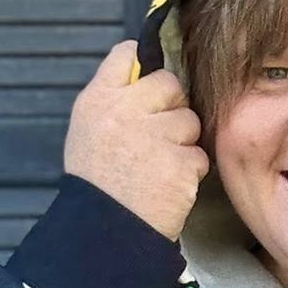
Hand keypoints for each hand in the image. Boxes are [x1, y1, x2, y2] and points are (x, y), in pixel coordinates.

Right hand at [63, 40, 209, 242]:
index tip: (150, 88)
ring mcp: (154, 136)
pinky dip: (190, 173)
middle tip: (161, 136)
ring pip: (190, 121)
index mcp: (98, 100)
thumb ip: (115, 102)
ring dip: (183, 143)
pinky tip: (170, 186)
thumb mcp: (89, 132)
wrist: (105, 233)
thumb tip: (146, 77)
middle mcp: (125, 111)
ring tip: (161, 167)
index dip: (145, 67)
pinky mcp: (179, 163)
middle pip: (169, 83)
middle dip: (173, 107)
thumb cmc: (98, 184)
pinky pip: (199, 155)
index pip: (127, 54)